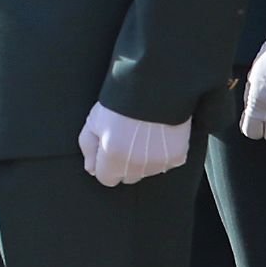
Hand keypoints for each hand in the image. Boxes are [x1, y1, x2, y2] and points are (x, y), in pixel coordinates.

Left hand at [79, 102, 193, 187]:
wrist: (155, 86)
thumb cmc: (121, 102)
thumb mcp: (93, 121)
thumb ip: (88, 148)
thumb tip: (90, 169)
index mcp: (113, 159)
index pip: (106, 179)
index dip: (105, 165)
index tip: (108, 150)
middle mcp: (137, 166)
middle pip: (128, 177)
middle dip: (124, 164)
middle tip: (126, 140)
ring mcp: (159, 162)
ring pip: (147, 171)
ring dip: (144, 160)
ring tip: (143, 135)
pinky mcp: (177, 156)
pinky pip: (166, 163)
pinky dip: (162, 154)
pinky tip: (158, 136)